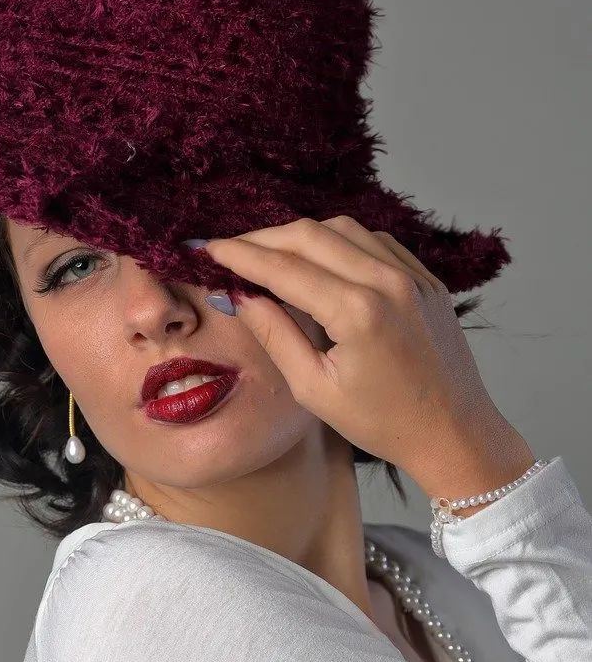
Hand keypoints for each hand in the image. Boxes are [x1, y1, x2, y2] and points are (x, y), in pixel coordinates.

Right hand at [201, 216, 529, 491]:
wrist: (454, 432)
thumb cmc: (383, 424)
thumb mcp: (315, 389)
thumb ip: (275, 335)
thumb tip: (239, 296)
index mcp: (358, 312)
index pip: (284, 268)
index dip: (240, 255)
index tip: (207, 249)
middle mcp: (388, 282)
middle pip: (310, 235)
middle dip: (263, 238)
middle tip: (229, 249)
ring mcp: (412, 276)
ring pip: (343, 229)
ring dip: (301, 235)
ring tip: (269, 254)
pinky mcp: (426, 279)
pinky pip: (375, 241)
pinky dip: (339, 242)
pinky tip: (319, 259)